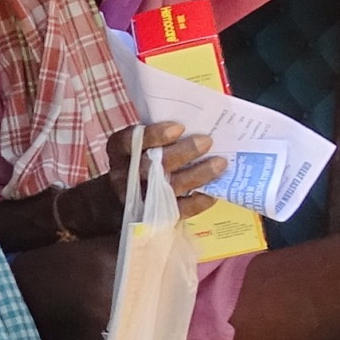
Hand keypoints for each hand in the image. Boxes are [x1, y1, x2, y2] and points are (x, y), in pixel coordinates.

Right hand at [104, 121, 224, 221]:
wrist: (126, 199)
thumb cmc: (141, 161)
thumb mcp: (140, 144)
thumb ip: (159, 135)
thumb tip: (198, 123)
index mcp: (119, 152)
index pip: (130, 141)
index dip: (154, 135)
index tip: (179, 127)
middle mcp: (126, 175)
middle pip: (151, 165)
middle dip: (182, 153)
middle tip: (206, 141)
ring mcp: (140, 198)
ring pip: (168, 187)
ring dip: (197, 174)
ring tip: (219, 163)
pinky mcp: (156, 216)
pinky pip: (178, 210)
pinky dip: (198, 201)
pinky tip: (213, 192)